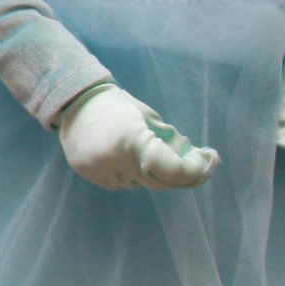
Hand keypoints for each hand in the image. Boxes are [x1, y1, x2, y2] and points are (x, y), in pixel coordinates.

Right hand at [56, 83, 217, 190]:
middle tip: (202, 165)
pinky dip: (133, 175)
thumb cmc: (119, 104)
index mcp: (132, 141)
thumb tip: (193, 161)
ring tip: (156, 155)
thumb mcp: (150, 118)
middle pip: (160, 183)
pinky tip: (130, 158)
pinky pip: (122, 183)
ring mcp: (100, 171)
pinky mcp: (90, 175)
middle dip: (184, 176)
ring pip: (141, 185)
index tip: (210, 161)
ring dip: (155, 174)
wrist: (74, 100)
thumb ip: (170, 142)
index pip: (171, 170)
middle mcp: (116, 161)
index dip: (195, 171)